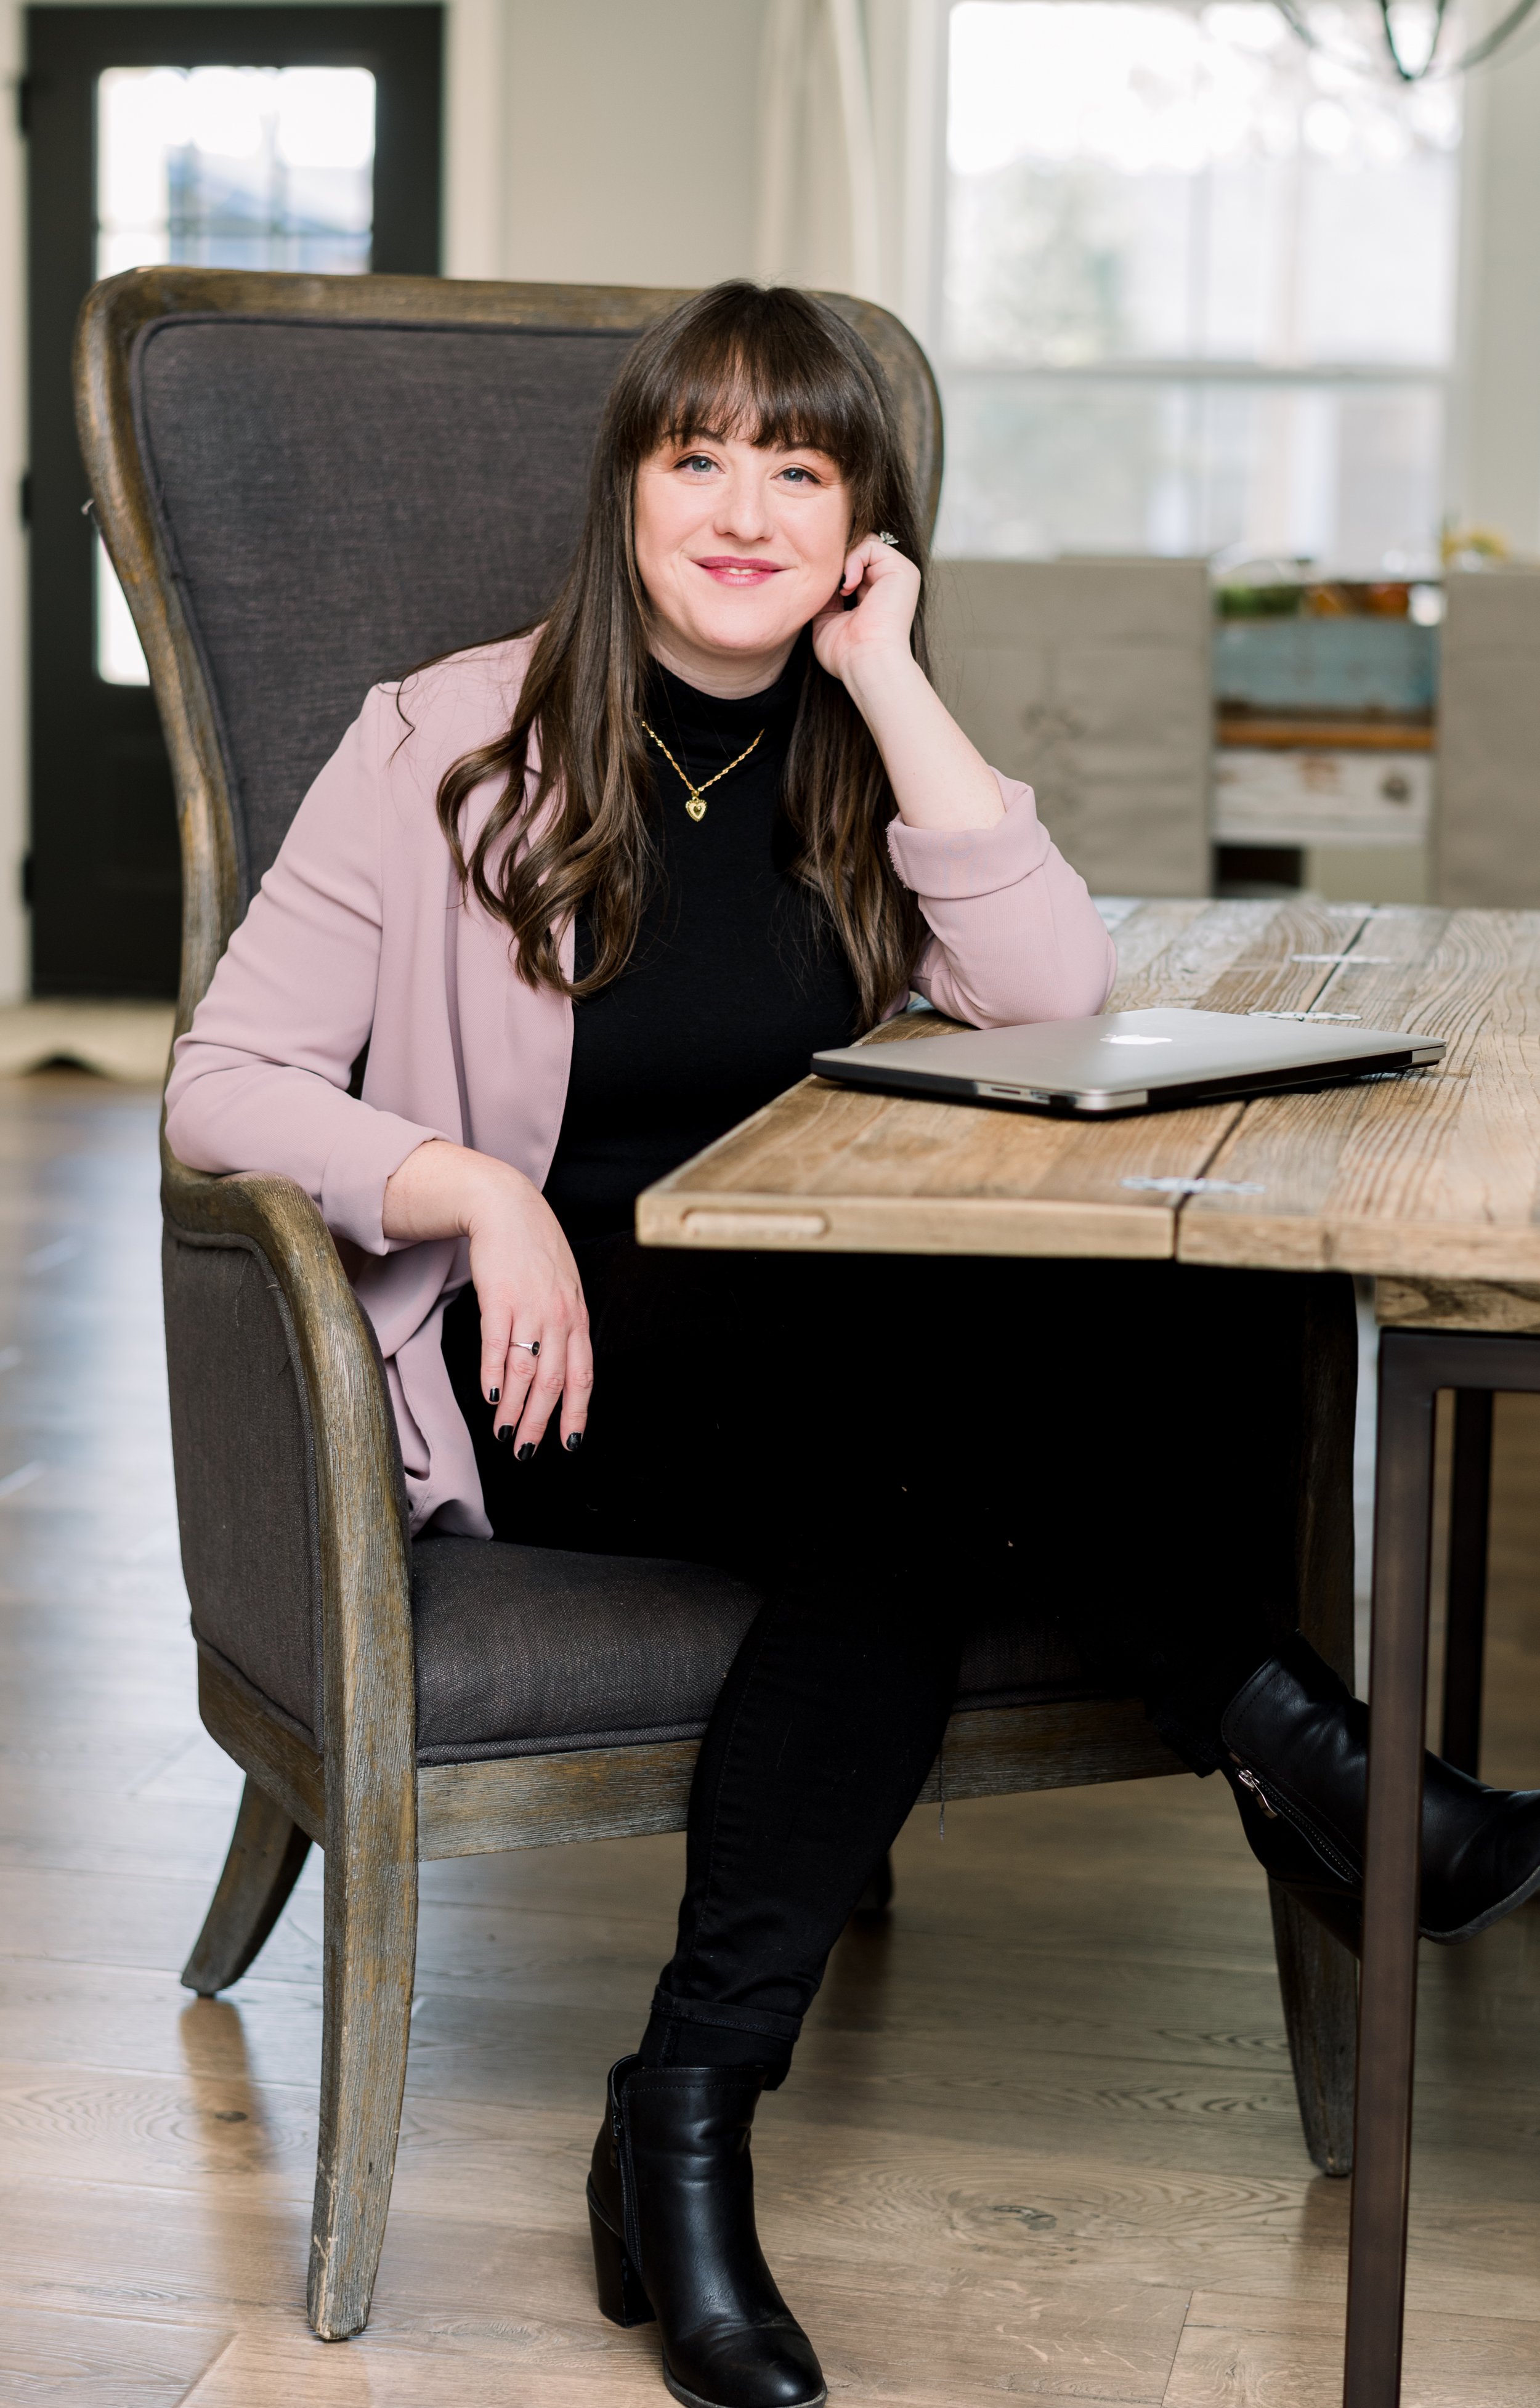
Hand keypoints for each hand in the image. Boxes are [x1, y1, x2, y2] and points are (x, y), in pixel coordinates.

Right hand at [382, 1142, 591, 1455]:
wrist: (507, 1207)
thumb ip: (564, 1327)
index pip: (583, 1376)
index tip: (570, 1444)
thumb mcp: (563, 1288)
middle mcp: (559, 1316)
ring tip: (503, 1433)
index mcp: (577, 1317)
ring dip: (513, 1409)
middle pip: (553, 1383)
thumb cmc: (535, 1251)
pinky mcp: (499, 1298)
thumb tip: (559, 1370)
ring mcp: (530, 1308)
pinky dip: (493, 1375)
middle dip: (539, 1424)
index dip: (576, 1414)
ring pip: (525, 1371)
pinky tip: (489, 1397)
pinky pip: (497, 1345)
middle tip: (524, 1452)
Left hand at [810, 533, 920, 690]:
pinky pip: (870, 544)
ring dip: (843, 561)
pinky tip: (848, 586)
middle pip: (856, 551)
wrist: (865, 662)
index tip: (819, 586)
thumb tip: (818, 571)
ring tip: (840, 589)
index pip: (851, 564)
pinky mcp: (902, 570)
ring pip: (863, 543)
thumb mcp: (826, 618)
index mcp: (874, 595)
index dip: (832, 569)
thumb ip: (825, 593)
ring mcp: (897, 575)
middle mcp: (888, 582)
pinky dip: (853, 560)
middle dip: (836, 562)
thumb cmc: (845, 653)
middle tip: (826, 583)